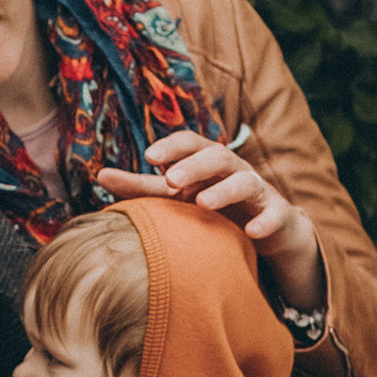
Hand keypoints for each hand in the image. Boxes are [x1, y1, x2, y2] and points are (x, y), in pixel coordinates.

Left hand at [95, 127, 325, 310]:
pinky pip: (274, 215)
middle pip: (217, 156)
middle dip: (195, 165)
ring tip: (203, 203)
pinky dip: (264, 222)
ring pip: (245, 181)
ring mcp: (257, 192)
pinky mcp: (277, 216)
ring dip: (225, 190)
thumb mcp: (178, 196)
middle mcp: (233, 171)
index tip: (150, 156)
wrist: (267, 230)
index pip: (191, 144)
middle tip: (172, 179)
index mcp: (207, 163)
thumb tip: (100, 175)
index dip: (173, 147)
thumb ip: (141, 188)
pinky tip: (252, 232)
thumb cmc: (213, 207)